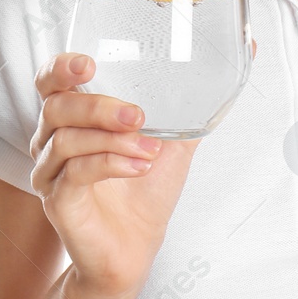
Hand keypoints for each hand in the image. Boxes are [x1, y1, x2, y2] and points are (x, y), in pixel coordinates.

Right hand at [28, 51, 241, 298]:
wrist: (136, 246)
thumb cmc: (148, 190)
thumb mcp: (176, 139)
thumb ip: (197, 101)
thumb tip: (247, 52)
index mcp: (75, 118)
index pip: (50, 81)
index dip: (61, 68)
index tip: (89, 65)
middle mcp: (53, 141)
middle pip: (57, 107)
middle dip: (100, 106)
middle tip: (138, 115)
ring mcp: (51, 172)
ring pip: (67, 139)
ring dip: (114, 140)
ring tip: (150, 149)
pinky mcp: (58, 202)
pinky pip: (76, 173)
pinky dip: (111, 164)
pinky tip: (139, 166)